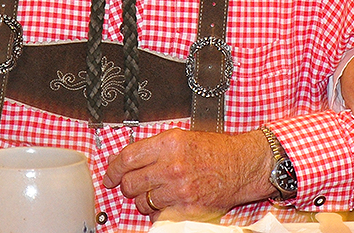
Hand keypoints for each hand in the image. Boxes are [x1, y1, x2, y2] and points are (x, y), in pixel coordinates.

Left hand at [103, 128, 271, 219]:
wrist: (243, 164)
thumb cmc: (218, 150)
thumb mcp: (185, 137)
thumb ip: (157, 147)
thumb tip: (130, 160)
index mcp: (170, 144)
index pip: (128, 157)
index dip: (114, 168)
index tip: (110, 174)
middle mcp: (172, 166)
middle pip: (131, 182)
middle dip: (128, 186)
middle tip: (133, 184)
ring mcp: (179, 189)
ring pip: (142, 202)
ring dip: (145, 199)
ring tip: (158, 191)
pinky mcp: (186, 208)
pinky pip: (158, 215)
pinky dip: (160, 211)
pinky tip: (170, 201)